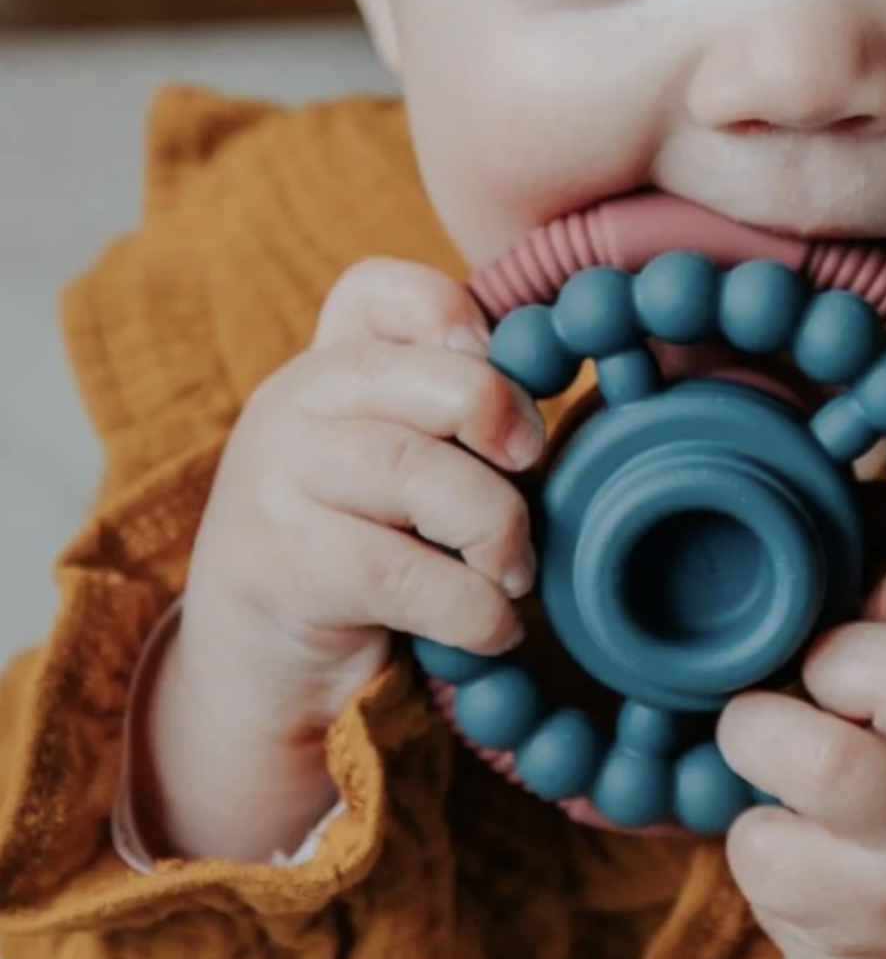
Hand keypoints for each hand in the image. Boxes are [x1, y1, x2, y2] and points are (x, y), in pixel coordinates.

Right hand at [143, 258, 548, 860]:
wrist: (257, 668)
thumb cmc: (365, 549)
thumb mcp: (403, 465)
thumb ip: (454, 416)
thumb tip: (555, 392)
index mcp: (332, 366)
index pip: (376, 290)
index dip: (448, 310)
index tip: (492, 358)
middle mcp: (293, 405)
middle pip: (426, 378)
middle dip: (503, 422)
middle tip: (531, 472)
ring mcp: (274, 481)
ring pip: (418, 474)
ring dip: (497, 530)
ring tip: (514, 572)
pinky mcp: (278, 566)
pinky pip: (402, 573)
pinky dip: (471, 608)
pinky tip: (491, 628)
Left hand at [717, 559, 885, 958]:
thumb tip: (830, 488)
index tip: (874, 602)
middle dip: (836, 655)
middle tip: (817, 677)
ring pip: (828, 764)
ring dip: (761, 729)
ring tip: (767, 736)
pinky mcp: (857, 918)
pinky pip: (763, 841)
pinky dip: (743, 819)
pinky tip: (780, 823)